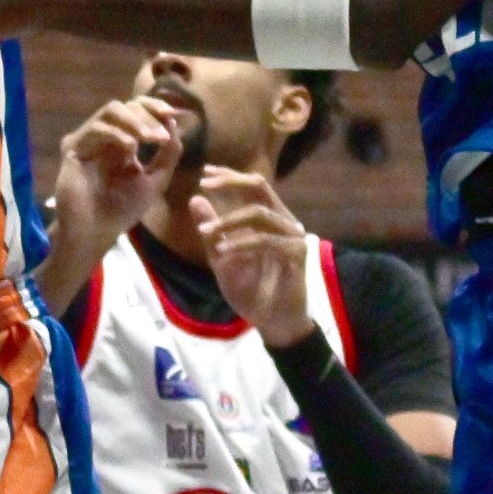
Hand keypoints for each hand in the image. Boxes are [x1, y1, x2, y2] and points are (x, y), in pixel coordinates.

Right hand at [52, 99, 180, 255]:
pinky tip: (130, 149)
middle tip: (161, 137)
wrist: (98, 232)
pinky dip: (117, 134)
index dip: (154, 107)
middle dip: (148, 117)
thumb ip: (168, 154)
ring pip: (111, 111)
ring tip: (150, 139)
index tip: (172, 115)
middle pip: (126, 106)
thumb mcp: (155, 180)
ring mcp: (88, 140)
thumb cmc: (124, 210)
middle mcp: (104, 137)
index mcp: (122, 141)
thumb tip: (175, 124)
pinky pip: (95, 129)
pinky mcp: (73, 147)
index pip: (137, 110)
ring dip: (135, 121)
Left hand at [189, 169, 314, 346]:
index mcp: (269, 218)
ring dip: (229, 220)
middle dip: (232, 182)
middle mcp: (283, 221)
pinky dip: (242, 243)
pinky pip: (266, 241)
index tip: (205, 172)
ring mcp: (292, 236)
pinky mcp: (297, 254)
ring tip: (205, 231)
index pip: (252, 186)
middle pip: (260, 188)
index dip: (230, 176)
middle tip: (205, 183)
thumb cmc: (251, 289)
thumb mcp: (222, 256)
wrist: (272, 321)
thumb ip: (212, 229)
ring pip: (259, 214)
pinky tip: (223, 251)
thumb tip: (195, 198)